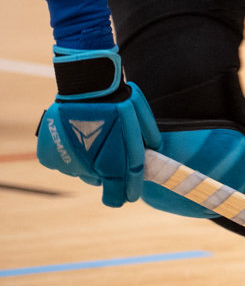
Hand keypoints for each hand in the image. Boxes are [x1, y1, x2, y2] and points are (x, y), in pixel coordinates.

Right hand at [36, 47, 159, 206]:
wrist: (87, 89)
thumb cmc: (118, 103)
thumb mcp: (141, 122)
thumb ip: (147, 142)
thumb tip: (154, 152)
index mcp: (115, 167)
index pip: (120, 196)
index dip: (126, 195)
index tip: (129, 195)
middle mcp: (90, 171)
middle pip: (100, 180)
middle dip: (106, 171)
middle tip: (107, 148)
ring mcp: (68, 165)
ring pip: (81, 171)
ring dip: (86, 161)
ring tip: (90, 136)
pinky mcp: (49, 158)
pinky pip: (62, 162)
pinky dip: (68, 153)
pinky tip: (74, 136)